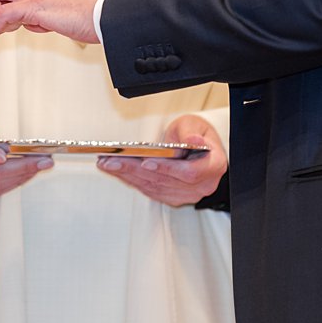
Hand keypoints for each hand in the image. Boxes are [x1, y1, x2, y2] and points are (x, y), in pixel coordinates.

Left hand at [97, 114, 226, 206]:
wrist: (199, 148)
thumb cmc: (197, 134)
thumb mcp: (195, 125)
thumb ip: (192, 132)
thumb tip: (193, 141)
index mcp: (213, 166)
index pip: (190, 173)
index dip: (167, 169)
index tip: (147, 162)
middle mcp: (202, 185)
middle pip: (165, 181)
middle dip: (136, 170)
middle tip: (113, 160)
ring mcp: (187, 194)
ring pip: (154, 187)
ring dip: (128, 176)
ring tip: (108, 164)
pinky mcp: (173, 197)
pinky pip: (150, 191)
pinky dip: (132, 180)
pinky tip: (117, 171)